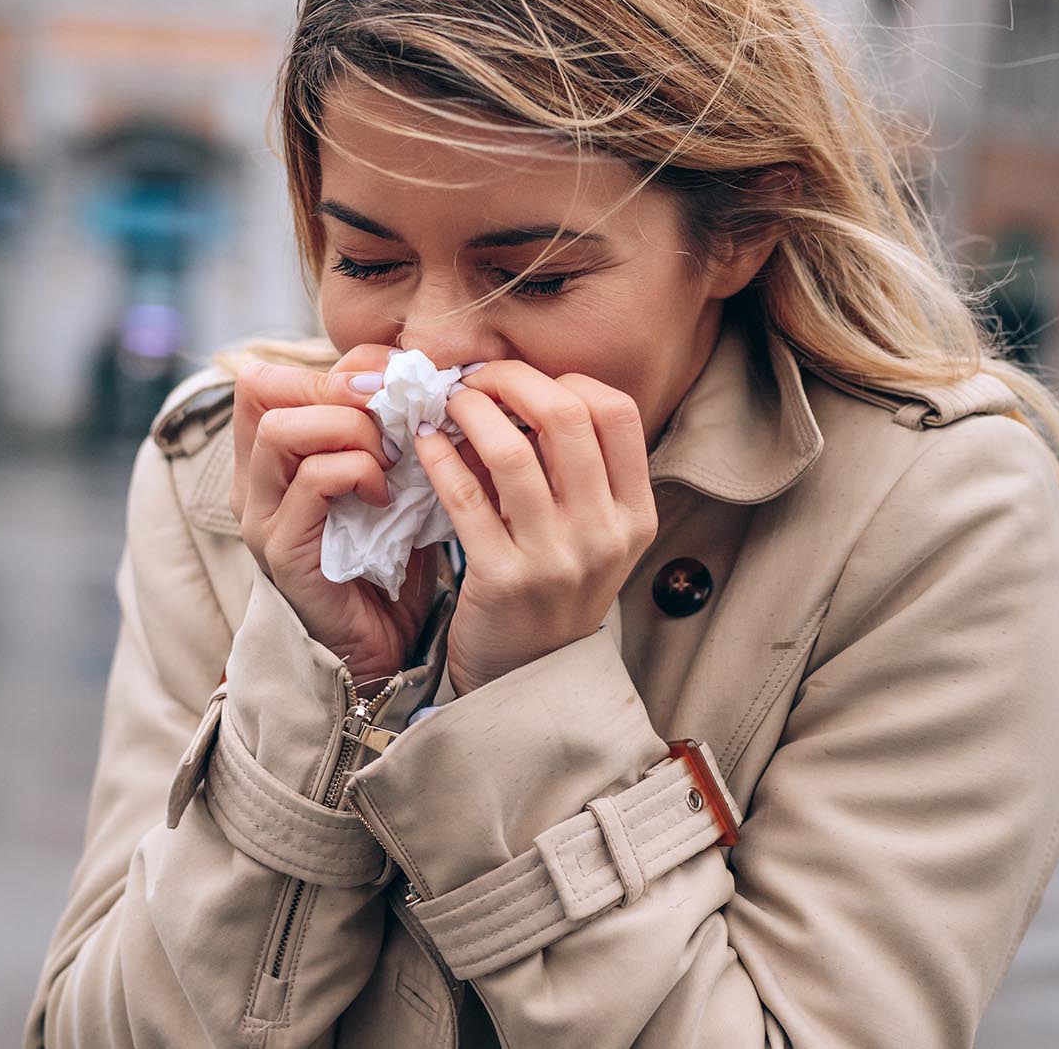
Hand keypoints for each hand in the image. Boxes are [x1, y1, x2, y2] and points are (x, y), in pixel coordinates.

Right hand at [231, 347, 440, 685]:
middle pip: (261, 389)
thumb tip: (418, 375)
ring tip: (389, 456)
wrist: (380, 653)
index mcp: (269, 461)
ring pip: (280, 429)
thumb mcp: (385, 482)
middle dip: (338, 388)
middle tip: (392, 413)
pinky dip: (357, 472)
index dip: (332, 365)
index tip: (391, 382)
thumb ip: (384, 431)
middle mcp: (251, 483)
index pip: (266, 376)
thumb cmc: (385, 563)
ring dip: (348, 429)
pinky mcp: (282, 550)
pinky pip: (312, 481)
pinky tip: (386, 495)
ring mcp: (260, 517)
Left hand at [409, 361, 656, 695]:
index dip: (568, 380)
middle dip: (512, 380)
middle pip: (566, 416)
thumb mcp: (590, 536)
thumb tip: (519, 389)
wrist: (528, 682)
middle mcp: (605, 534)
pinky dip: (439, 457)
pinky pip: (465, 496)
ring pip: (512, 450)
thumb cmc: (553, 593)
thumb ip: (572, 472)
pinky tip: (423, 442)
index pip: (617, 413)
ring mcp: (556, 559)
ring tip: (448, 402)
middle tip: (476, 377)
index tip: (526, 382)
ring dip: (471, 411)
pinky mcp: (502, 580)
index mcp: (635, 516)